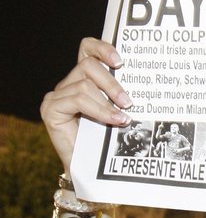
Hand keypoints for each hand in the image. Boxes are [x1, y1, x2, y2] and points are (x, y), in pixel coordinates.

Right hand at [40, 38, 132, 173]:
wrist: (91, 170)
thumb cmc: (106, 142)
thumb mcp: (116, 111)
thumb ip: (119, 94)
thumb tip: (142, 81)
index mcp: (82, 81)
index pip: (87, 50)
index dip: (102, 48)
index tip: (121, 61)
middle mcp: (67, 85)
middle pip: (88, 66)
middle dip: (112, 82)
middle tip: (128, 102)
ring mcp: (56, 96)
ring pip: (84, 85)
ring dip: (108, 101)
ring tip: (124, 117)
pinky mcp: (50, 109)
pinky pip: (77, 100)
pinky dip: (100, 110)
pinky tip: (114, 120)